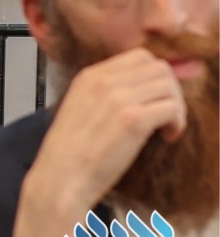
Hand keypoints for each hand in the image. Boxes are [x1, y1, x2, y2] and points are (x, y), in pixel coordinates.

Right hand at [30, 47, 185, 210]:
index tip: (153, 98)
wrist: (59, 179)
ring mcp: (118, 98)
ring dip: (175, 106)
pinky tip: (166, 138)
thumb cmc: (67, 156)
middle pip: (158, 67)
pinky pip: (172, 108)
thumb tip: (139, 93)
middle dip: (169, 90)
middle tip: (165, 113)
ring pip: (168, 85)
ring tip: (165, 128)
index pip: (138, 57)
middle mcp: (103, 81)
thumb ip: (103, 95)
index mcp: (88, 77)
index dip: (154, 77)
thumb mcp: (78, 110)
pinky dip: (177, 123)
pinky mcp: (133, 120)